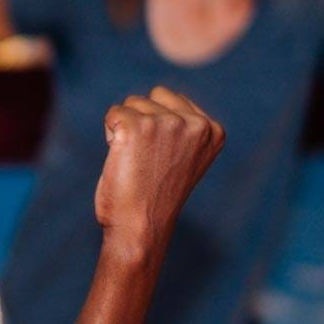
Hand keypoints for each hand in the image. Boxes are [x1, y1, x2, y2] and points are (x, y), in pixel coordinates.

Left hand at [93, 86, 223, 252]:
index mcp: (213, 130)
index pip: (173, 100)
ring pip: (131, 103)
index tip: (163, 159)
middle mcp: (194, 124)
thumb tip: (165, 96)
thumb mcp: (185, 157)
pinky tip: (122, 158)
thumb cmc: (156, 197)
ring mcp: (166, 124)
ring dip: (126, 128)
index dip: (159, 126)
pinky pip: (113, 114)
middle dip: (143, 119)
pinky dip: (110, 133)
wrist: (140, 227)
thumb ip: (184, 128)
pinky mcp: (136, 127)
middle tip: (146, 158)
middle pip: (154, 96)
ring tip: (135, 161)